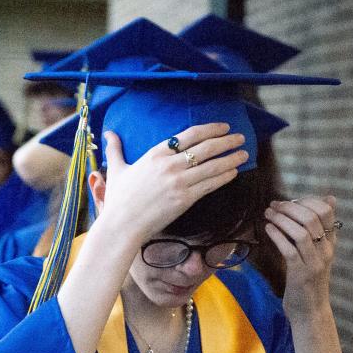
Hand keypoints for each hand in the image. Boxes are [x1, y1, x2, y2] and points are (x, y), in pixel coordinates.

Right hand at [99, 123, 247, 243]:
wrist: (122, 224)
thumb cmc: (118, 198)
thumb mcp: (116, 169)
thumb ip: (115, 149)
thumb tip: (109, 133)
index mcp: (154, 154)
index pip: (188, 135)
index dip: (209, 129)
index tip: (223, 127)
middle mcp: (169, 165)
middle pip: (206, 147)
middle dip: (226, 141)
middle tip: (240, 138)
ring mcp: (179, 182)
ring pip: (212, 165)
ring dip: (231, 158)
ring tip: (244, 154)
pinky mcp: (185, 198)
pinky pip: (211, 184)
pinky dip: (224, 177)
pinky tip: (234, 172)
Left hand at [264, 196, 337, 315]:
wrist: (310, 311)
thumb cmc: (309, 280)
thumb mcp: (316, 254)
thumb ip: (317, 231)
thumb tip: (328, 199)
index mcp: (329, 244)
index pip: (326, 212)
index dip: (306, 201)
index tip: (288, 201)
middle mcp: (325, 251)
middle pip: (312, 218)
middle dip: (290, 207)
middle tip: (273, 205)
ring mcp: (313, 262)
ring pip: (301, 232)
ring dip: (281, 219)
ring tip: (268, 214)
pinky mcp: (299, 274)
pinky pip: (288, 249)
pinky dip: (277, 236)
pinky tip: (267, 229)